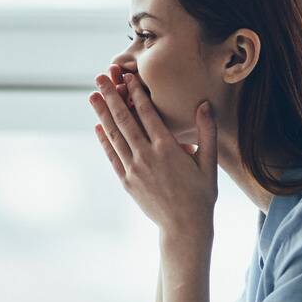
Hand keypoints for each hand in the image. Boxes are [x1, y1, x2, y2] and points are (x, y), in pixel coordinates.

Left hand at [89, 70, 217, 237]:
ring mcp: (134, 169)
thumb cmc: (201, 194)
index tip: (127, 76)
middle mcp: (147, 155)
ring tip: (92, 96)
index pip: (147, 112)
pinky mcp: (126, 181)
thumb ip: (206, 131)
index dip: (136, 92)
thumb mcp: (208, 162)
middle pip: (124, 119)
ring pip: (114, 135)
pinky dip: (104, 140)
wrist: (184, 226)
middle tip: (100, 77)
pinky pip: (112, 156)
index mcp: (167, 148)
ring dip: (102, 114)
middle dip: (112, 96)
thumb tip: (204, 104)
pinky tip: (97, 126)